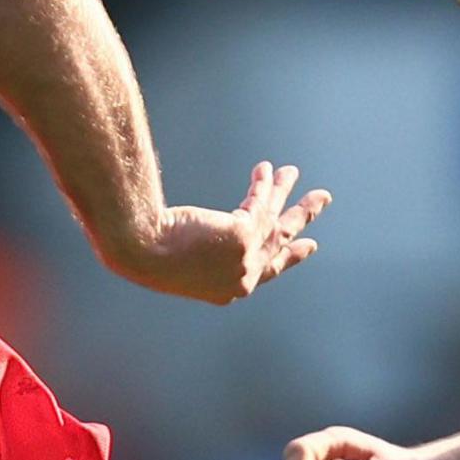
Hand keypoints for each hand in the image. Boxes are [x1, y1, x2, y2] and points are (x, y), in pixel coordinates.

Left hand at [115, 161, 329, 304]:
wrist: (139, 251)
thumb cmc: (142, 256)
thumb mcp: (174, 262)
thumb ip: (195, 253)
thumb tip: (185, 233)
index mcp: (227, 292)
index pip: (266, 271)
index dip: (287, 256)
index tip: (305, 245)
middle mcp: (242, 279)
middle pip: (280, 243)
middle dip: (301, 219)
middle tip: (320, 201)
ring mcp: (245, 259)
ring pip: (275, 219)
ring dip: (287, 192)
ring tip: (294, 171)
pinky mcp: (242, 235)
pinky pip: (260, 203)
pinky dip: (265, 184)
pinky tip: (266, 168)